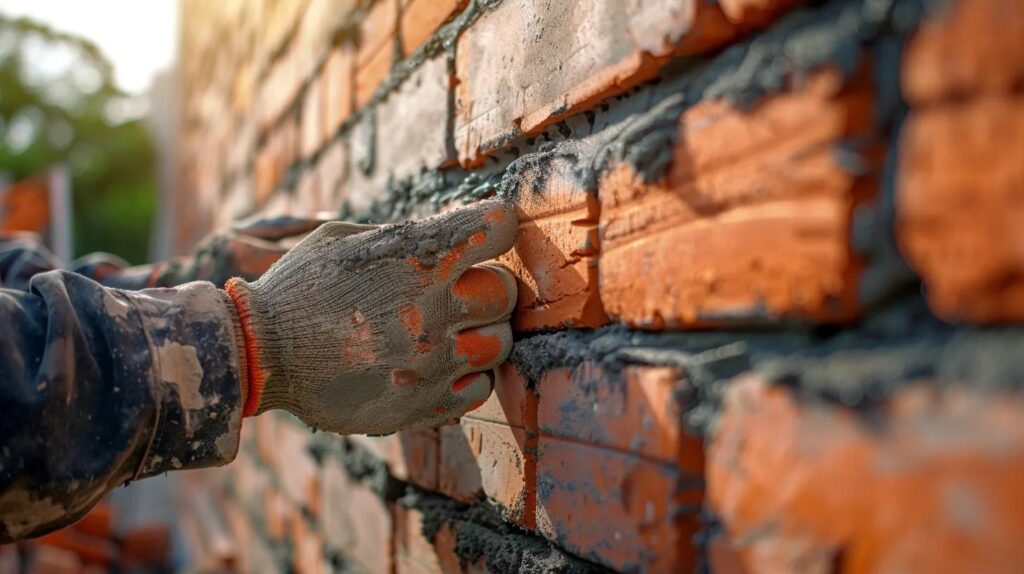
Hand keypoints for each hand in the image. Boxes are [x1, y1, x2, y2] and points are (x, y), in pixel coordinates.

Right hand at [223, 200, 517, 433]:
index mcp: (419, 259)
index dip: (497, 225)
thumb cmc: (301, 288)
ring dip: (482, 334)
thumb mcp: (345, 239)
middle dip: (489, 286)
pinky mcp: (422, 404)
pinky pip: (478, 389)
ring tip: (452, 332)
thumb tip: (451, 231)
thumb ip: (404, 236)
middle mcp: (433, 310)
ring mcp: (431, 362)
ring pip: (499, 344)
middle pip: (506, 291)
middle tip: (464, 291)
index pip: (499, 228)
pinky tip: (439, 366)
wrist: (261, 354)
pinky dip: (467, 377)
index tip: (490, 230)